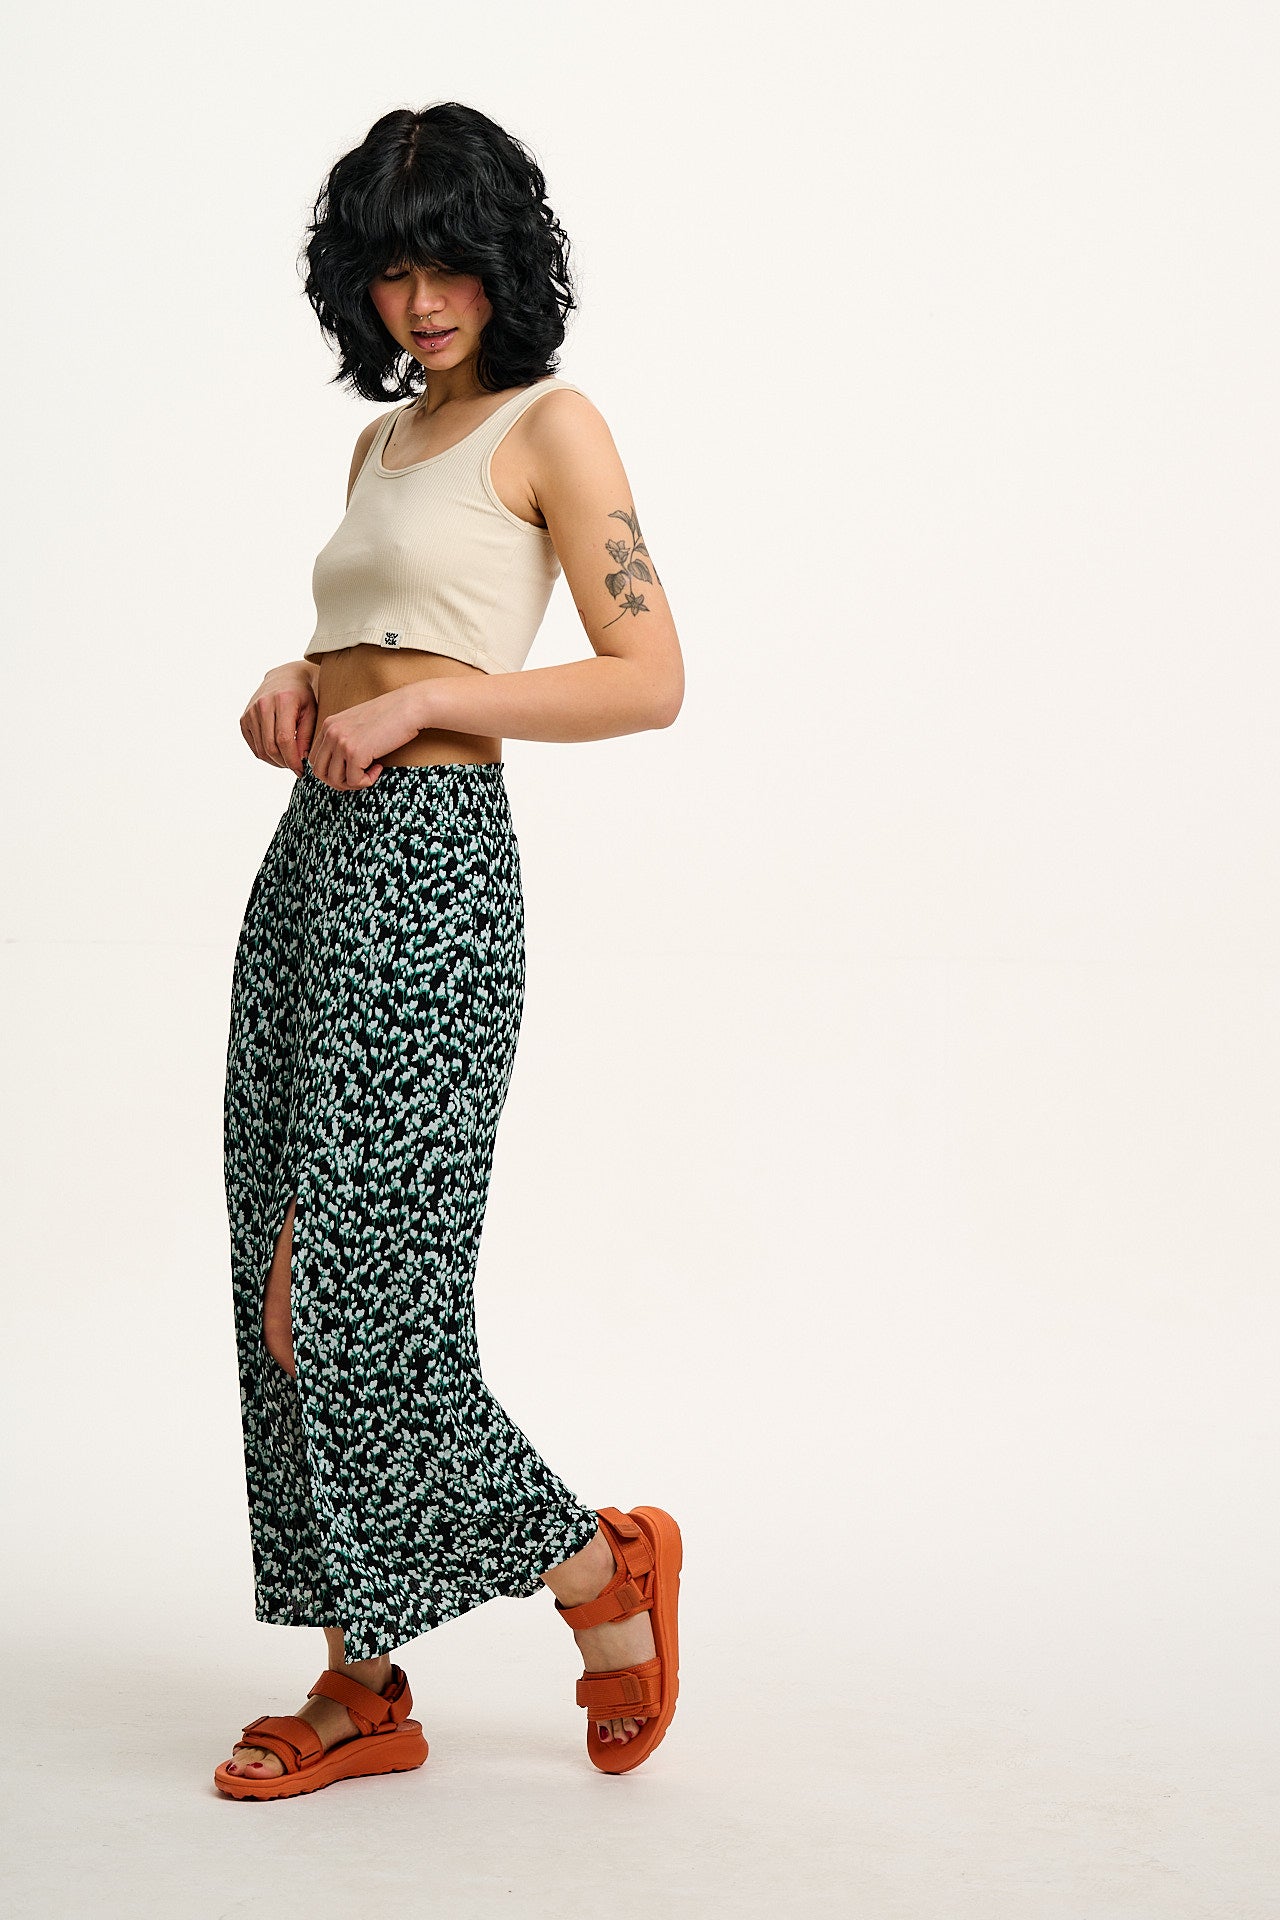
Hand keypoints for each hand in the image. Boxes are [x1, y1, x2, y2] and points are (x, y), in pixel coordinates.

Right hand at [240, 665, 316, 775]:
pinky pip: (253, 746)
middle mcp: (263, 705)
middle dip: (284, 763)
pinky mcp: (244, 719)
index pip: (284, 739)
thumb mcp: (312, 713)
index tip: (301, 771)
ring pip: (261, 749)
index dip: (292, 760)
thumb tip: (300, 760)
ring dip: (275, 762)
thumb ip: (307, 736)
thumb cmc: (303, 696)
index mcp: (282, 701)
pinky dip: (265, 755)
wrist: (285, 678)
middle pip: (270, 747)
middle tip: (296, 767)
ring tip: (288, 760)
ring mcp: (250, 712)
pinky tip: (278, 754)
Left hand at [306, 684, 428, 790]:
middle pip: (319, 772)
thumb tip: (340, 766)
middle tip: (358, 777)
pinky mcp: (355, 753)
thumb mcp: (358, 724)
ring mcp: (341, 742)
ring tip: (370, 772)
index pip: (315, 759)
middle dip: (339, 782)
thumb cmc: (390, 716)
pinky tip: (379, 767)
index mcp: (329, 725)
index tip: (351, 769)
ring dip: (354, 783)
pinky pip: (354, 781)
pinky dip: (367, 781)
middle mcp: (331, 732)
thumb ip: (345, 739)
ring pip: (335, 780)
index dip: (331, 771)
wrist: (409, 707)